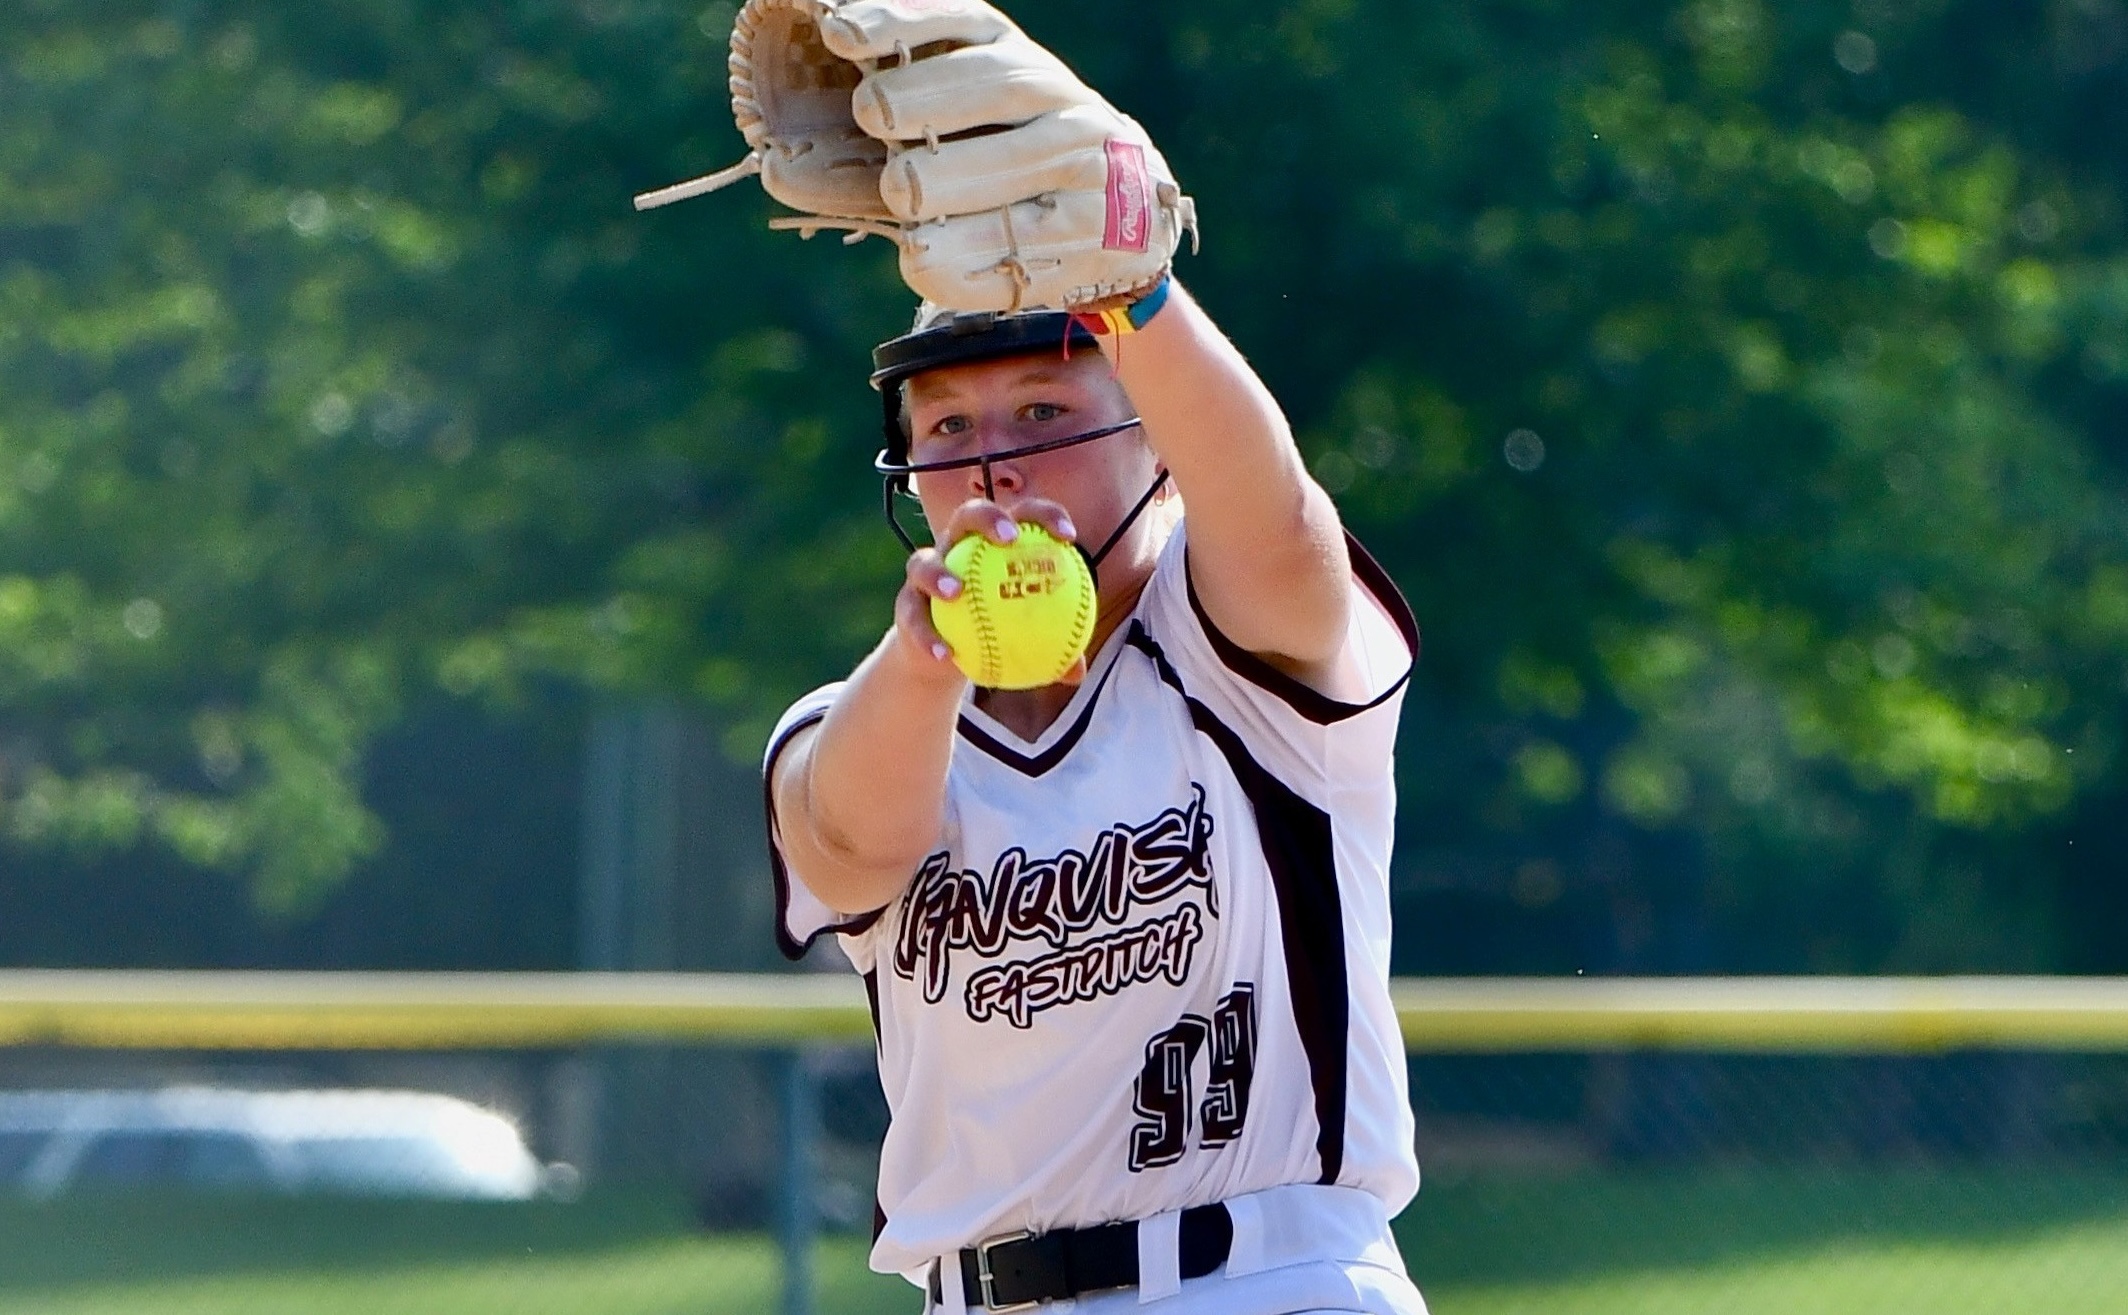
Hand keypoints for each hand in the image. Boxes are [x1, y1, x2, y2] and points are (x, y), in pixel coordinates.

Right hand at [894, 496, 1087, 685]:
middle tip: (1011, 539)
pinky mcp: (906, 603)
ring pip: (924, 561)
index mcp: (994, 543)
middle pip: (969, 515)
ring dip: (938, 573)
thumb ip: (1051, 651)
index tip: (1069, 537)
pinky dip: (927, 635)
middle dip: (989, 518)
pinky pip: (912, 616)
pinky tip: (944, 655)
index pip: (1024, 515)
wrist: (947, 654)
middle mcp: (958, 546)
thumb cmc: (998, 635)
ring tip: (956, 592)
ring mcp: (927, 571)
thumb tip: (1077, 673)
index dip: (1046, 515)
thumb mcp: (1027, 642)